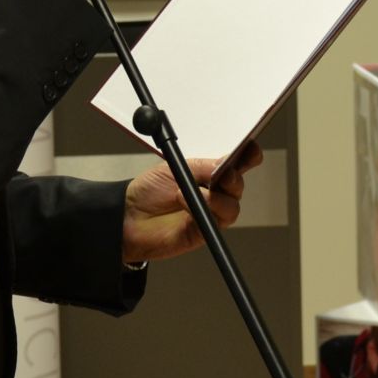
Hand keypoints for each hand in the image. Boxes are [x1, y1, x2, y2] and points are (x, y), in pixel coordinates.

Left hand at [120, 148, 260, 264]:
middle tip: (223, 173)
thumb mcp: (174, 167)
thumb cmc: (147, 191)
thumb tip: (224, 165)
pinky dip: (206, 206)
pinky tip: (185, 201)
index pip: (236, 162)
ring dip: (215, 195)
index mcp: (208, 172)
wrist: (127, 217)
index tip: (250, 148)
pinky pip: (219, 218)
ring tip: (189, 191)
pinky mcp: (206, 229)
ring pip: (233, 203)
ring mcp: (211, 211)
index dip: (247, 154)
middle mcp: (213, 191)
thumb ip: (202, 166)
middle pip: (239, 182)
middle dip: (234, 176)